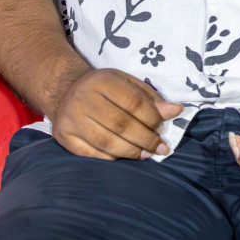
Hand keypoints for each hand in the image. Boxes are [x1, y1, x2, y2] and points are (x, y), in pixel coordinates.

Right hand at [51, 68, 182, 160]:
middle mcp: (84, 99)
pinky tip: (125, 157)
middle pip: (121, 124)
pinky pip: (91, 153)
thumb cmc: (105, 88)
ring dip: (131, 151)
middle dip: (145, 138)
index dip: (152, 118)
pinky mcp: (64, 137)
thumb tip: (175, 111)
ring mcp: (71, 120)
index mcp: (103, 81)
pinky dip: (111, 158)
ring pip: (106, 141)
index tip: (163, 127)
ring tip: (148, 154)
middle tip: (160, 147)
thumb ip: (150, 97)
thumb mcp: (127, 83)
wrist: (66, 91)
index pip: (133, 102)